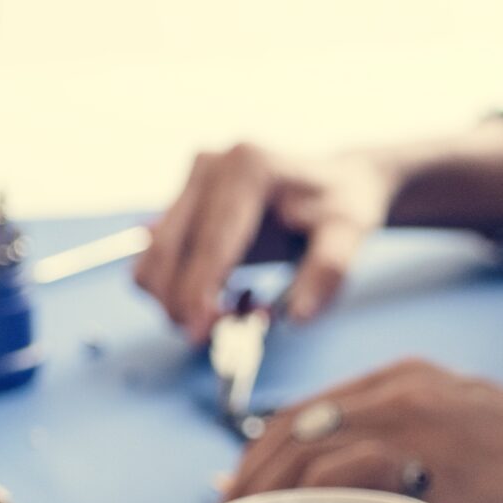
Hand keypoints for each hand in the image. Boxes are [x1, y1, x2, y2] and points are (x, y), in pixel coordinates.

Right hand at [135, 143, 399, 342]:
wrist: (335, 183)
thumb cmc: (341, 209)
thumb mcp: (349, 236)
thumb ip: (327, 273)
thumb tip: (296, 316)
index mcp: (249, 168)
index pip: (211, 242)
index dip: (198, 292)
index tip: (196, 333)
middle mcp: (210, 167)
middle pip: (169, 249)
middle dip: (181, 303)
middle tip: (217, 335)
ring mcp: (190, 181)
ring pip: (153, 256)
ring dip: (176, 298)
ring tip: (231, 310)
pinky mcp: (181, 200)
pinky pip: (159, 256)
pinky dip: (177, 287)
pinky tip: (220, 294)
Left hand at [225, 358, 502, 502]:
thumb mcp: (462, 417)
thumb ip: (406, 436)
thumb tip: (351, 487)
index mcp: (404, 378)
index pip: (305, 409)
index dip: (259, 450)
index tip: (236, 484)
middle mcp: (400, 395)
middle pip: (294, 433)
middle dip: (250, 480)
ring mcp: (415, 432)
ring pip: (311, 457)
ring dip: (271, 501)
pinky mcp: (435, 475)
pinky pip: (351, 485)